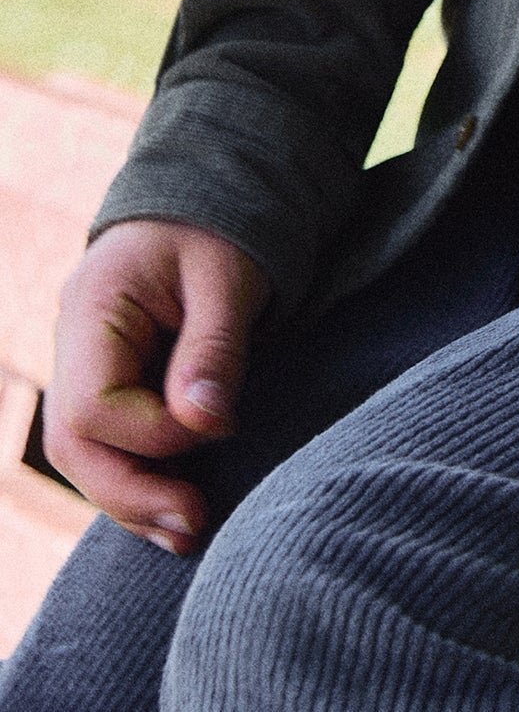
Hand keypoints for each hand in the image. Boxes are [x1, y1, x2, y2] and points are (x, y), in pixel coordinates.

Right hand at [42, 220, 270, 556]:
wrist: (206, 203)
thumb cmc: (217, 230)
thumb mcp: (228, 275)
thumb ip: (215, 347)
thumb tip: (207, 424)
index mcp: (91, 307)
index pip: (92, 405)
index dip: (150, 435)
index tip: (217, 425)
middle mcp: (72, 346)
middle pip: (74, 445)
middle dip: (131, 493)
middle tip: (194, 524)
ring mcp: (84, 370)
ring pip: (85, 458)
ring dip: (133, 501)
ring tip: (188, 532)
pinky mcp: (110, 389)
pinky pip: (108, 449)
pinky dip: (139, 483)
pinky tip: (175, 516)